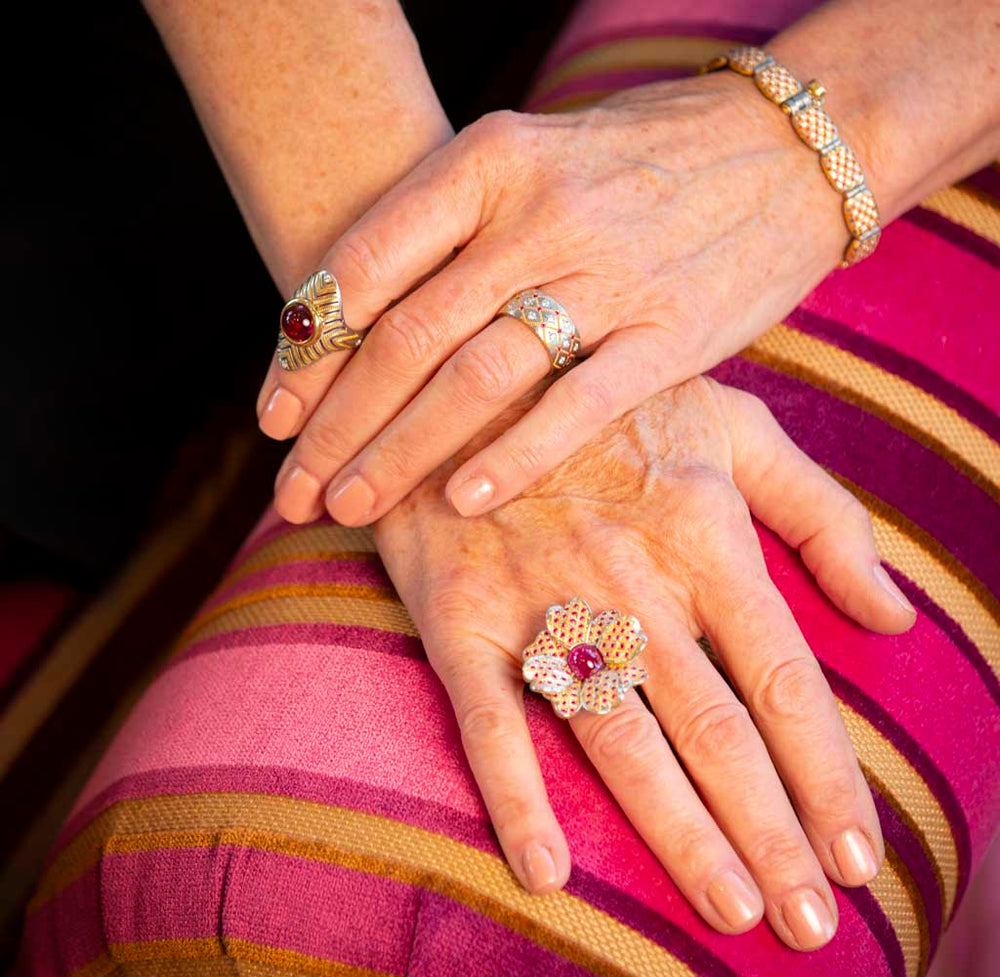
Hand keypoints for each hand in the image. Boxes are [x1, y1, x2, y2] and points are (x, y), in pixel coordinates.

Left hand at [263, 69, 847, 525]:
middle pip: (406, 335)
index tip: (272, 418)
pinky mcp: (671, 332)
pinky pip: (576, 404)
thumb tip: (358, 328)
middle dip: (337, 424)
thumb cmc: (637, 168)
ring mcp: (606, 273)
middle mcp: (538, 213)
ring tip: (350, 508)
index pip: (365, 265)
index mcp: (488, 161)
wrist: (783, 151)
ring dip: (401, 452)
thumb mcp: (531, 166)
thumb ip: (452, 236)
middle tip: (295, 490)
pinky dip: (513, 456)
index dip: (307, 351)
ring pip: (475, 376)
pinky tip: (461, 502)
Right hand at [373, 377, 915, 949]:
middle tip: (809, 924)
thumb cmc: (612, 402)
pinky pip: (489, 719)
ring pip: (620, 737)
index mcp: (704, 532)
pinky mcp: (460, 618)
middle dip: (770, 831)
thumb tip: (894, 615)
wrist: (470, 373)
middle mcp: (631, 580)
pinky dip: (515, 795)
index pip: (783, 678)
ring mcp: (542, 602)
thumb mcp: (732, 425)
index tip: (857, 855)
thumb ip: (821, 513)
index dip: (827, 775)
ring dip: (677, 832)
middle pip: (714, 727)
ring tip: (732, 910)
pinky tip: (548, 873)